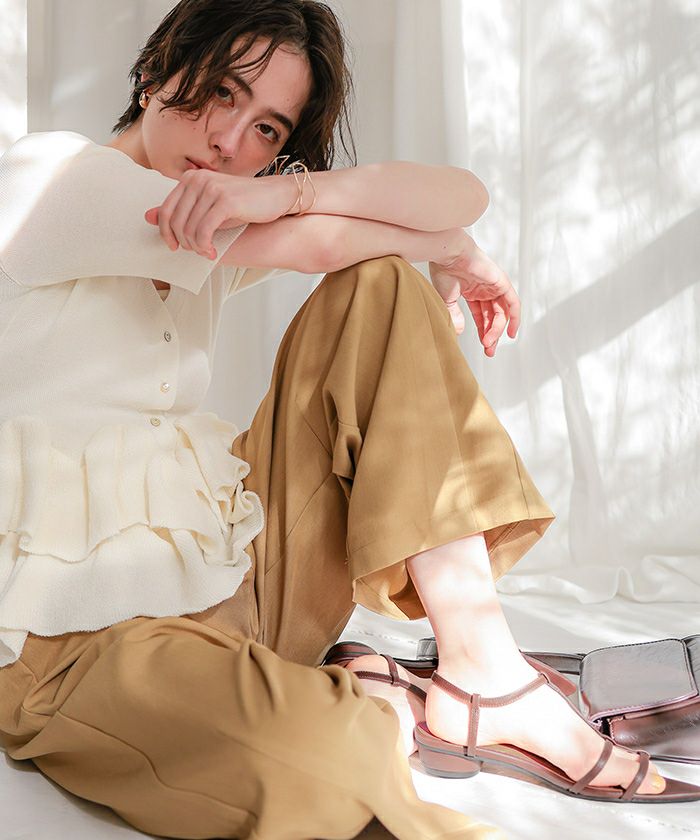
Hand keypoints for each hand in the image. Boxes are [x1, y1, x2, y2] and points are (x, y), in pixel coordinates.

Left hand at [144, 170, 288, 258]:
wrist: (275, 196)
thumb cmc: (242, 204)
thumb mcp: (207, 206)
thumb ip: (180, 210)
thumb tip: (147, 216)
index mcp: (190, 178)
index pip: (166, 210)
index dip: (166, 233)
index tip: (175, 247)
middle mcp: (197, 179)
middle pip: (175, 221)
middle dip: (183, 243)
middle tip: (197, 252)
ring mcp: (211, 189)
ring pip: (189, 229)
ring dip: (196, 247)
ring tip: (207, 252)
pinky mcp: (224, 201)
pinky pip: (204, 231)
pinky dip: (205, 246)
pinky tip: (212, 251)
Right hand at [428, 234, 519, 356]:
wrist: (448, 255)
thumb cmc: (444, 270)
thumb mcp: (447, 300)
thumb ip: (454, 316)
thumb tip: (460, 332)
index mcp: (472, 291)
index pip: (481, 315)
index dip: (483, 331)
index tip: (484, 346)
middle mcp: (485, 288)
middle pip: (493, 316)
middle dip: (491, 334)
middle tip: (489, 351)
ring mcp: (494, 285)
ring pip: (501, 313)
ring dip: (497, 330)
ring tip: (490, 344)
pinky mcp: (501, 282)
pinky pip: (512, 302)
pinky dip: (514, 317)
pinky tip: (511, 331)